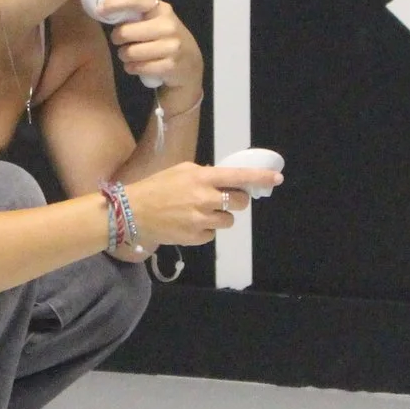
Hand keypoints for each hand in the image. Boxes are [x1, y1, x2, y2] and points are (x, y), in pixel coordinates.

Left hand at [101, 0, 203, 91]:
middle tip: (121, 41)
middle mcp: (168, 25)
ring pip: (130, 52)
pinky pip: (138, 67)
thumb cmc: (165, 39)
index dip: (115, 3)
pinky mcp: (170, 65)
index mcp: (161, 9)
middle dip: (117, 39)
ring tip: (130, 55)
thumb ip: (136, 14)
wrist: (190, 64)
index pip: (135, 0)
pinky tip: (137, 66)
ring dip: (124, 56)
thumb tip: (105, 10)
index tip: (100, 10)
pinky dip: (132, 68)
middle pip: (125, 32)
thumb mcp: (156, 20)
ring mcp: (171, 46)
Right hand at [117, 160, 283, 250]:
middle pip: (239, 202)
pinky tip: (189, 224)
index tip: (277, 178)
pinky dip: (205, 230)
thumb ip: (204, 174)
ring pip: (228, 221)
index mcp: (202, 178)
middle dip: (235, 201)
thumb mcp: (181, 171)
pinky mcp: (195, 237)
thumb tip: (224, 180)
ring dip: (219, 216)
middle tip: (221, 199)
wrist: (132, 212)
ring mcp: (201, 220)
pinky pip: (212, 234)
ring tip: (199, 213)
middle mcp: (205, 199)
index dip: (260, 177)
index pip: (238, 176)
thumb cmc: (156, 187)